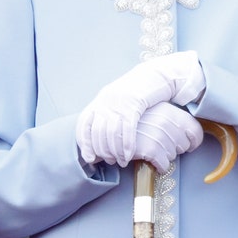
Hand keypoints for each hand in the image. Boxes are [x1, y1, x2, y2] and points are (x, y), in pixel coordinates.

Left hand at [75, 51, 205, 166]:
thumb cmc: (137, 93)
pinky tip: (129, 154)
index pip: (84, 125)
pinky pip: (127, 129)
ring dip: (116, 152)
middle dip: (103, 151)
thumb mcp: (117, 101)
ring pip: (112, 133)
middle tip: (110, 162)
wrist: (154, 75)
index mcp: (99, 101)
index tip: (91, 158)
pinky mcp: (134, 104)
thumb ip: (107, 115)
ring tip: (121, 161)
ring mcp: (119, 102)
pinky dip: (127, 145)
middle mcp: (105, 101)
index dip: (86, 144)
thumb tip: (100, 140)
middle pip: (98, 132)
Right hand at [133, 103, 204, 172]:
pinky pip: (164, 164)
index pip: (195, 130)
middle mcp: (166, 120)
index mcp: (170, 110)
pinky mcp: (149, 149)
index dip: (193, 141)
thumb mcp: (155, 114)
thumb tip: (191, 138)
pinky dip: (160, 166)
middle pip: (185, 145)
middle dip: (176, 150)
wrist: (107, 130)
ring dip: (165, 157)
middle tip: (162, 148)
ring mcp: (158, 134)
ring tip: (153, 151)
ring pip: (174, 156)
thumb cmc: (134, 124)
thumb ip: (172, 121)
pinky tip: (153, 162)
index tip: (188, 145)